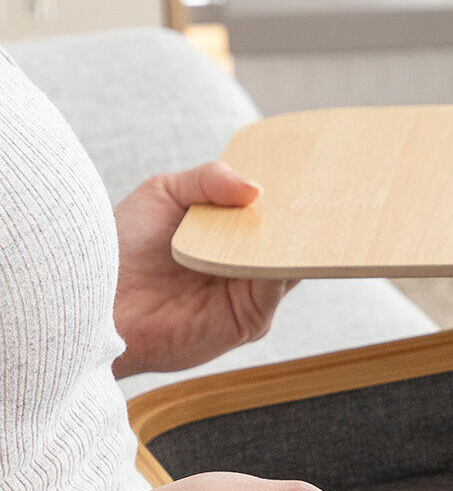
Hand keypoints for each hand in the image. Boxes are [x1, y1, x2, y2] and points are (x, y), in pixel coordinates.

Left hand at [112, 162, 291, 377]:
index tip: (309, 169)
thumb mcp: (164, 193)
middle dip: (304, 215)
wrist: (95, 301)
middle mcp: (246, 266)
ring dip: (298, 239)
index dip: (291, 194)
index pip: (273, 214)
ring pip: (291, 262)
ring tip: (306, 210)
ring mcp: (252, 295)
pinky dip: (283, 265)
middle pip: (290, 239)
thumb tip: (256, 188)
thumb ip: (210, 180)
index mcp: (230, 236)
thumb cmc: (122, 249)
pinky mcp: (250, 320)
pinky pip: (276, 287)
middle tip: (320, 187)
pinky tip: (280, 243)